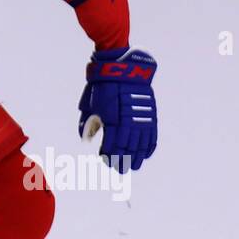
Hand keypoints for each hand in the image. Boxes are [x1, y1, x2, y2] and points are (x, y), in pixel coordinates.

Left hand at [78, 46, 157, 172]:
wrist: (121, 67)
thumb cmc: (101, 86)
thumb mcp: (90, 104)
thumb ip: (88, 123)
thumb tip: (87, 139)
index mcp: (111, 121)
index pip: (111, 147)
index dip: (109, 157)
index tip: (106, 161)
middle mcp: (127, 122)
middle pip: (127, 149)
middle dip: (123, 162)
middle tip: (120, 170)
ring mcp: (141, 118)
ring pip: (140, 145)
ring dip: (137, 158)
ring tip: (133, 166)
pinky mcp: (150, 114)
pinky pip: (151, 135)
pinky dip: (148, 146)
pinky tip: (145, 154)